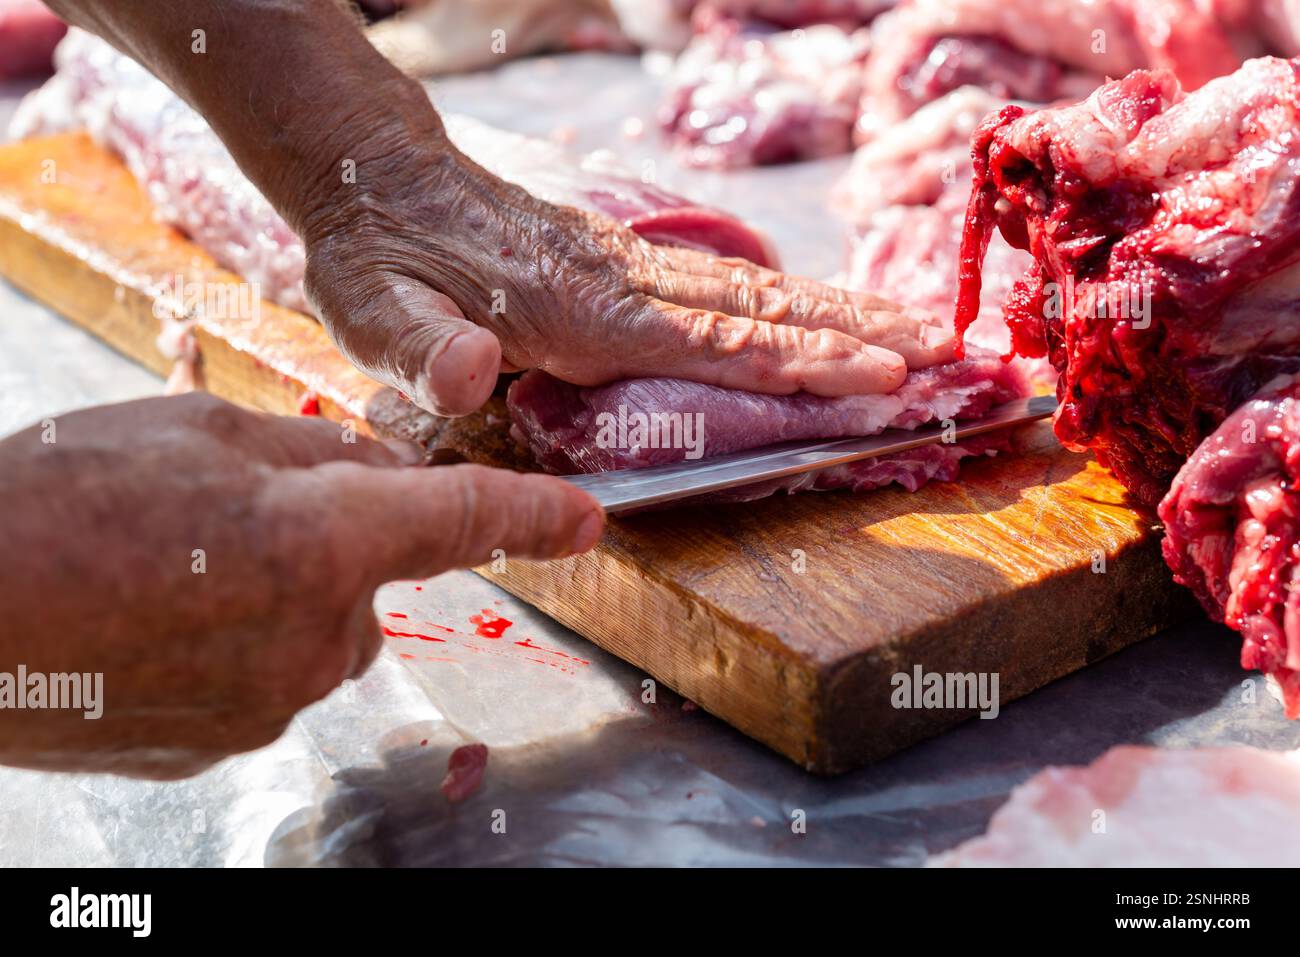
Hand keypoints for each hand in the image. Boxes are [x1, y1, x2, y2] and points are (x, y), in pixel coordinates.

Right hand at [0, 393, 602, 777]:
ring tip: (166, 569)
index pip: (462, 520)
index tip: (584, 521)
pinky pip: (264, 674)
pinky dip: (233, 642)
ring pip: (315, 627)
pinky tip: (154, 619)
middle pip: (370, 575)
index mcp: (324, 540)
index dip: (531, 517)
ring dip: (274, 592)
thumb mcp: (194, 433)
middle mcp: (318, 634)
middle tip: (224, 516)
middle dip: (329, 540)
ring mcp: (273, 700)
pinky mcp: (228, 742)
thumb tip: (368, 468)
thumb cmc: (56, 506)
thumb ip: (306, 452)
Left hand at [302, 137, 954, 416]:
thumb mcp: (373, 310)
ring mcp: (633, 269)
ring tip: (922, 333)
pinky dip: (793, 303)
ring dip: (844, 316)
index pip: (711, 343)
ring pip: (757, 295)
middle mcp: (626, 285)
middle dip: (856, 338)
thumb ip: (422, 349)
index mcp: (582, 310)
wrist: (382, 177)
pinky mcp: (627, 265)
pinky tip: (827, 315)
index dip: (796, 365)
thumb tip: (475, 370)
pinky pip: (728, 289)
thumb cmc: (379, 256)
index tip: (877, 378)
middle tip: (945, 357)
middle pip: (761, 313)